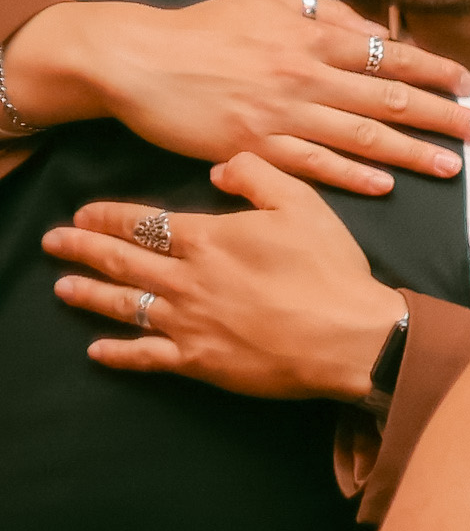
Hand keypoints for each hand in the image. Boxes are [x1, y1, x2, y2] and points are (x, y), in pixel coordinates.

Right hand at [4, 0, 469, 194]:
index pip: (388, 54)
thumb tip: (371, 28)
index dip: (434, 70)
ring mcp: (280, 112)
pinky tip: (385, 185)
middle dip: (443, 116)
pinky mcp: (253, 144)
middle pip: (388, 98)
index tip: (469, 86)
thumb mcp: (265, 1)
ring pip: (360, 136)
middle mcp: (304, 75)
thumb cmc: (202, 29)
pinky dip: (351, 175)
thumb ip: (321, 13)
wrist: (136, 57)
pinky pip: (312, 163)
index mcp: (309, 38)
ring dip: (411, 153)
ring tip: (452, 167)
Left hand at [45, 153, 399, 399]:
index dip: (109, 216)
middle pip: (121, 261)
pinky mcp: (200, 361)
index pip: (143, 222)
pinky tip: (98, 350)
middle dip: (82, 249)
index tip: (84, 213)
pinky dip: (119, 354)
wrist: (352, 338)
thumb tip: (218, 169)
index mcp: (207, 239)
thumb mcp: (303, 203)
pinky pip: (147, 356)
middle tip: (55, 242)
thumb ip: (256, 175)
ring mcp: (188, 322)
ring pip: (124, 305)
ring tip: (62, 288)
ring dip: (89, 294)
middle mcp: (186, 280)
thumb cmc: (330, 270)